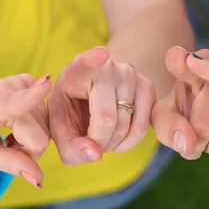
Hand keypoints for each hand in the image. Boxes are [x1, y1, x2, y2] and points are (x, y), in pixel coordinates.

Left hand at [0, 73, 51, 187]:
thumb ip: (9, 163)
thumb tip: (38, 179)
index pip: (15, 102)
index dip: (33, 94)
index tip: (47, 81)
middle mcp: (5, 89)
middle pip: (40, 135)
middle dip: (29, 150)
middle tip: (6, 149)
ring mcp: (18, 82)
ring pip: (46, 126)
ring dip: (31, 138)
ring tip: (8, 137)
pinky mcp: (26, 80)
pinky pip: (44, 112)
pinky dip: (35, 125)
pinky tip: (17, 126)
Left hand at [48, 47, 155, 165]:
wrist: (96, 90)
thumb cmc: (73, 109)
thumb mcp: (60, 127)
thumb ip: (69, 147)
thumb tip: (96, 154)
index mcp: (76, 72)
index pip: (84, 64)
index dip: (92, 59)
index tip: (101, 53)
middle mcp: (106, 69)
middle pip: (106, 119)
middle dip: (97, 142)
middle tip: (89, 142)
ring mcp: (130, 76)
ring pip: (125, 128)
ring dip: (112, 144)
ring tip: (102, 137)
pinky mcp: (148, 87)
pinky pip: (141, 130)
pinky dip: (127, 143)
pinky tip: (117, 137)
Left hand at [151, 47, 208, 172]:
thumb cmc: (186, 119)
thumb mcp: (167, 119)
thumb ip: (167, 126)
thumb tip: (187, 142)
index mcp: (198, 63)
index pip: (185, 65)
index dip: (180, 64)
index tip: (177, 58)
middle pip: (203, 125)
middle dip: (197, 141)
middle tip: (199, 135)